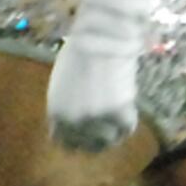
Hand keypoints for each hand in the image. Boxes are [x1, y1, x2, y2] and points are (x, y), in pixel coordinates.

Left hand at [46, 0, 153, 154]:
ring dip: (115, 133)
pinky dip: (129, 120)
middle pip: (87, 146)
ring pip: (109, 140)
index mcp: (56, 113)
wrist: (100, 38)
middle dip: (98, 141)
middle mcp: (72, 120)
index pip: (64, 143)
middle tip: (110, 134)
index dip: (79, 141)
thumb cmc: (80, 54)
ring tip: (120, 122)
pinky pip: (127, 127)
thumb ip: (67, 105)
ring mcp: (94, 118)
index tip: (90, 137)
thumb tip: (77, 119)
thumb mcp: (64, 84)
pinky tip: (130, 109)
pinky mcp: (116, 112)